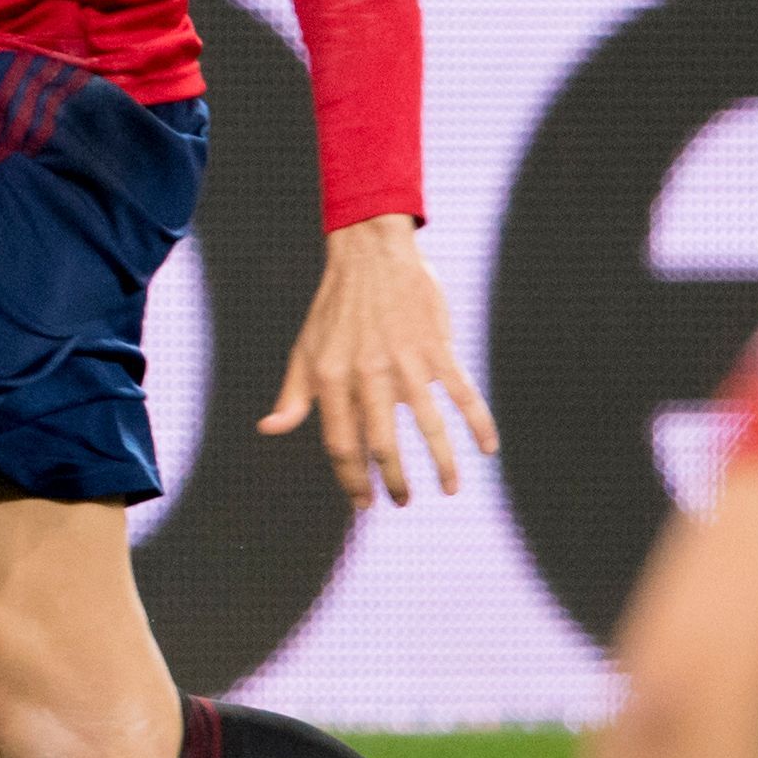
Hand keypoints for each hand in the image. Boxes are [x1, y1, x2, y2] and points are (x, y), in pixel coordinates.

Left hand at [267, 213, 498, 506]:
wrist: (370, 255)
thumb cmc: (334, 309)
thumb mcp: (304, 351)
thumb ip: (292, 395)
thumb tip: (269, 429)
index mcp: (331, 378)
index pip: (341, 444)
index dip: (351, 479)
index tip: (363, 502)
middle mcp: (368, 374)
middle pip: (382, 443)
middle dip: (393, 480)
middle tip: (402, 501)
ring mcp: (406, 362)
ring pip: (429, 426)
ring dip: (441, 464)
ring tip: (448, 489)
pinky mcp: (436, 347)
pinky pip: (463, 393)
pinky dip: (479, 423)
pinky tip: (487, 449)